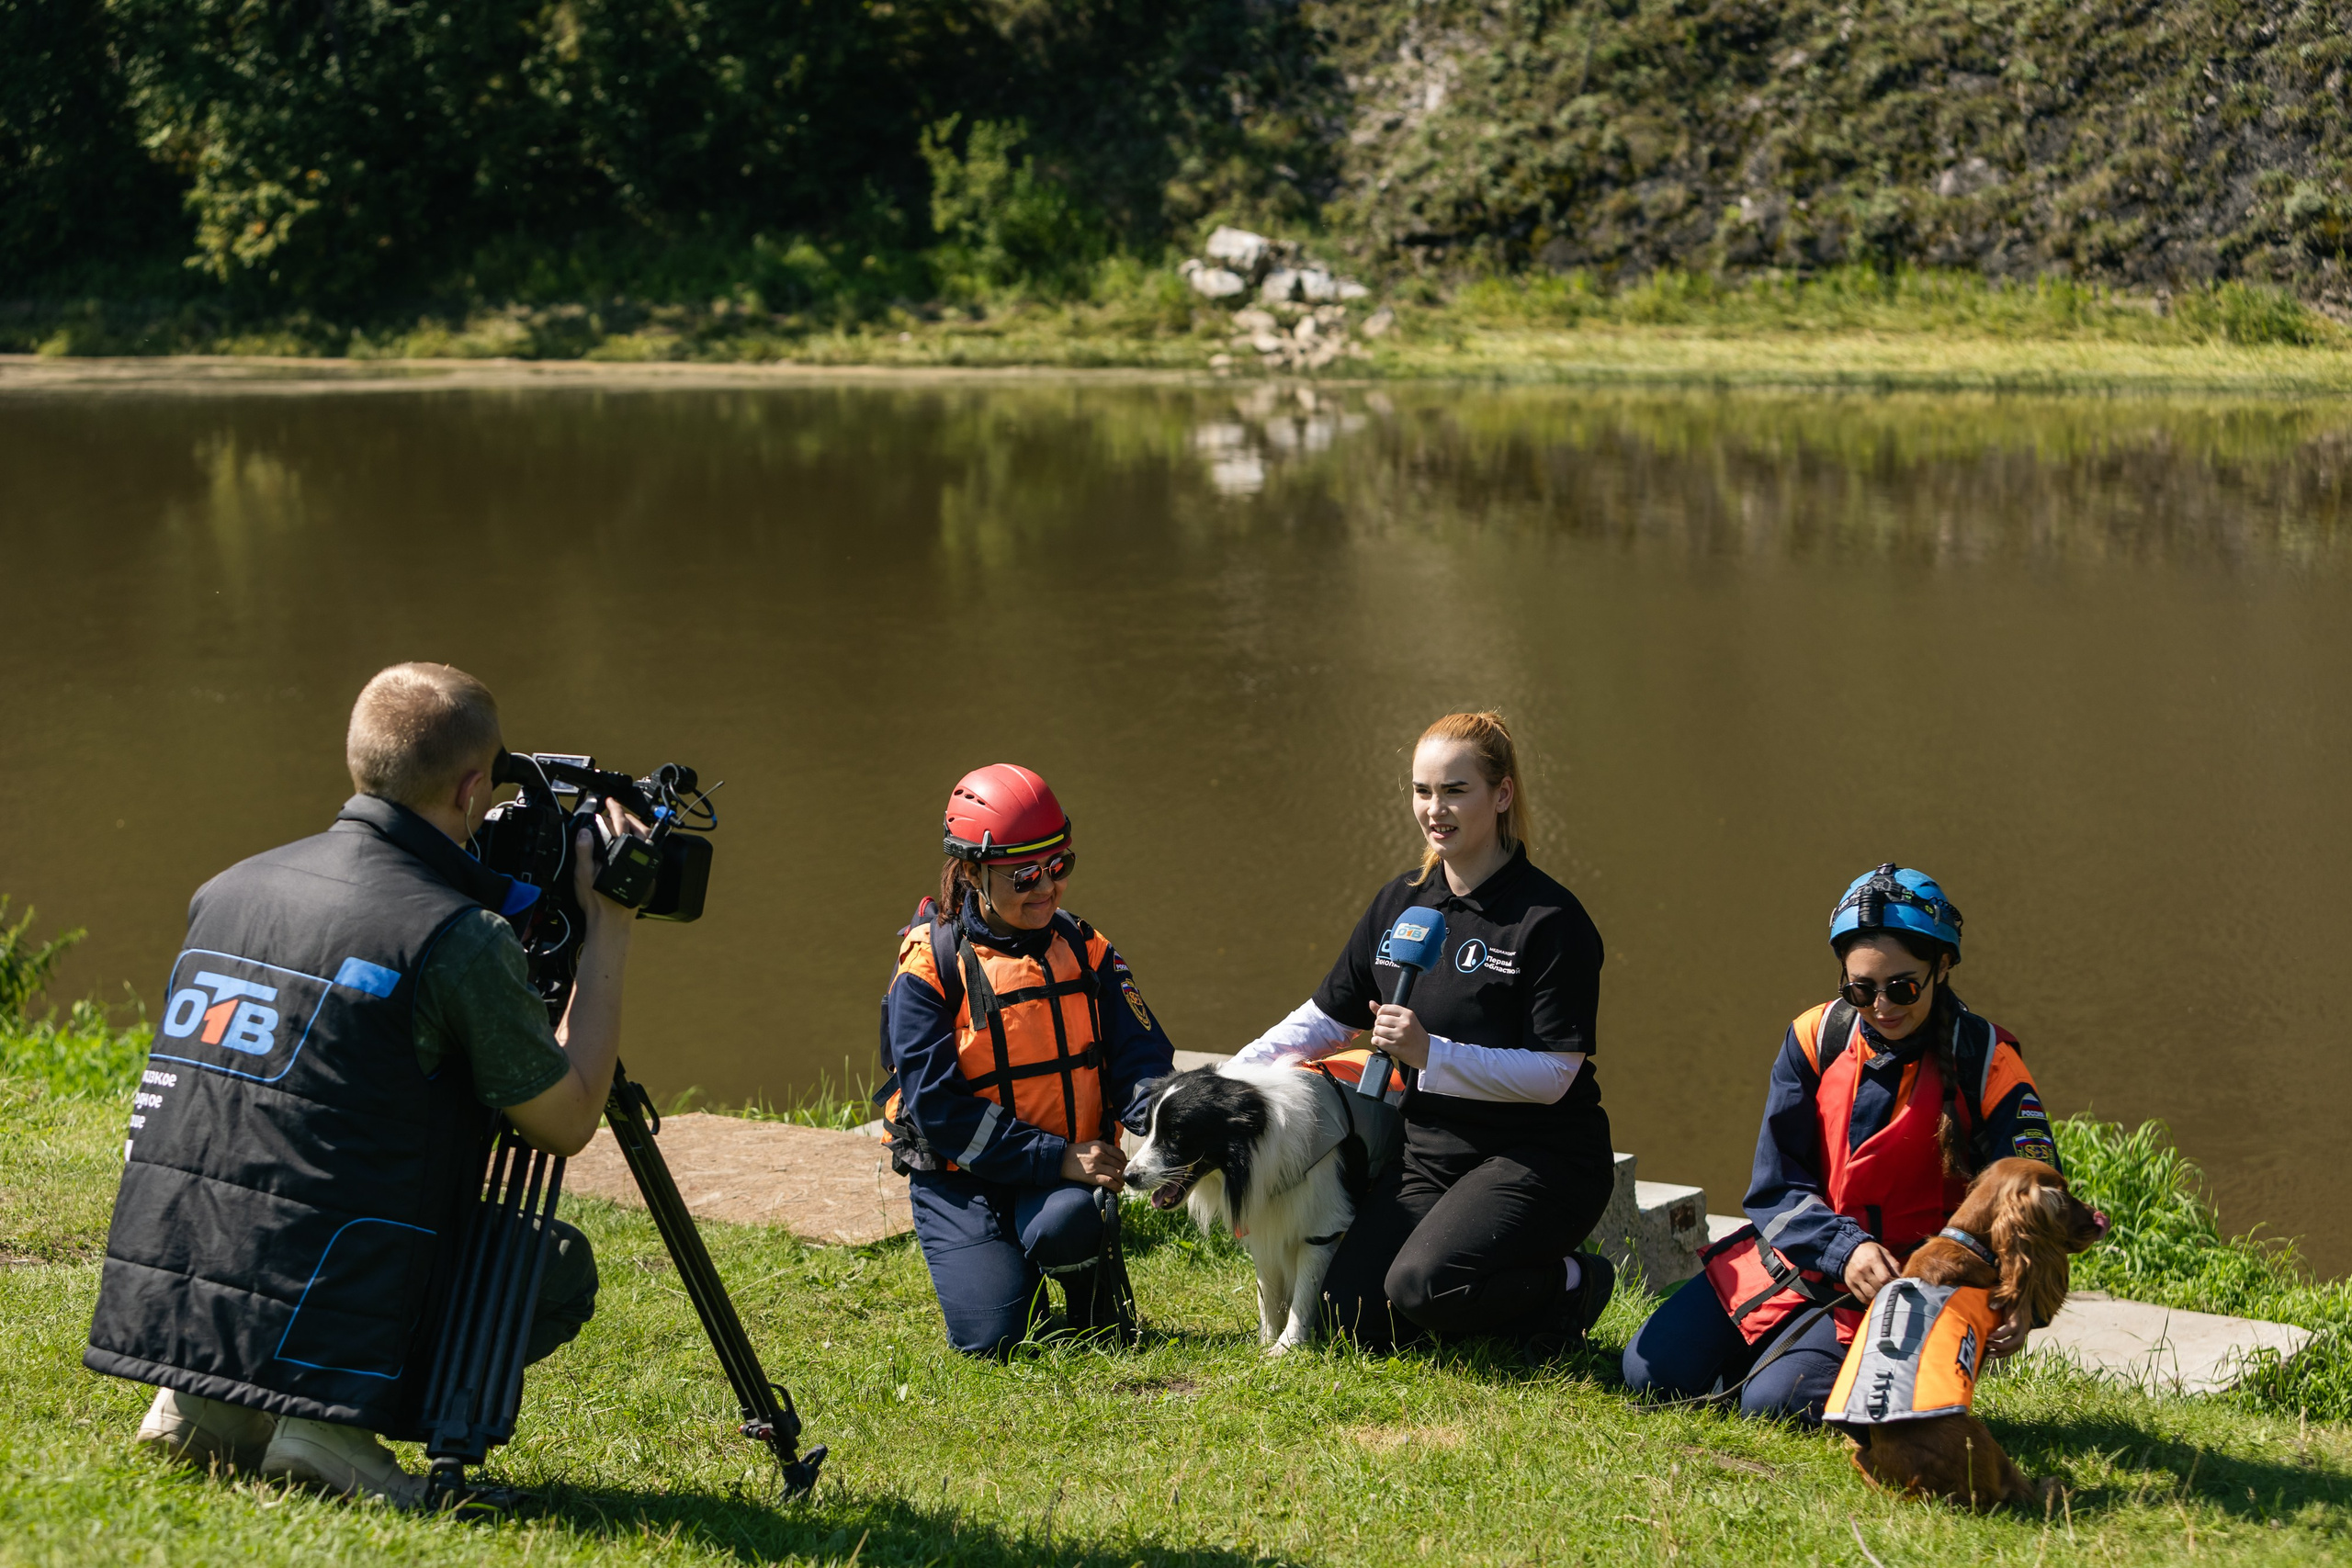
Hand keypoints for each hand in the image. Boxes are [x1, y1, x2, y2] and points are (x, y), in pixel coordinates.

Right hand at [574, 799, 649, 937]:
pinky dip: (639, 842)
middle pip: (640, 828)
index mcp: (621, 853)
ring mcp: (644, 866)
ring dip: (636, 828)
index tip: (610, 801)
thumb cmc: (597, 902)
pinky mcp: (647, 874)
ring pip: (647, 839)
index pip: (620, 823)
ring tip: (624, 824)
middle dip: (627, 815)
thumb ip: (584, 851)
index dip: (615, 809)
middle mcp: (636, 858)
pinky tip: (629, 845)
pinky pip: (646, 852)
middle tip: (616, 810)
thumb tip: (585, 832)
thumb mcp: (583, 875)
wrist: (611, 921)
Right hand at [1059, 1139, 1126, 1190]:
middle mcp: (1100, 1154)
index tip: (1124, 1167)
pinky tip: (1117, 1189)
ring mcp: (1096, 1166)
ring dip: (1122, 1181)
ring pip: (1117, 1174)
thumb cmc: (1074, 1153)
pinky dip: (1116, 1186)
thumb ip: (1102, 1149)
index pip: (1119, 1154)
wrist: (1060, 1159)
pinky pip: (1109, 1182)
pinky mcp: (1092, 1176)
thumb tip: (1113, 1158)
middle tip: (1124, 1178)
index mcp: (1100, 1145)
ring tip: (1121, 1184)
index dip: (1125, 1162)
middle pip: (1120, 1165)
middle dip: (1124, 1173)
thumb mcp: (1090, 1146)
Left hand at [1367, 1003, 1430, 1068]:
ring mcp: (1400, 1036)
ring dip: (1377, 1034)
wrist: (1427, 1052)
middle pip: (1379, 1020)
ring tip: (1383, 1036)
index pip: (1384, 1008)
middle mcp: (1404, 1024)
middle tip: (1383, 1030)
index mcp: (1408, 1014)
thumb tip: (1371, 1003)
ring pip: (1377, 1030)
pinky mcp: (1396, 1047)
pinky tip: (1381, 1042)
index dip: (1380, 1014)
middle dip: (1378, 1025)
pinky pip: (1377, 1041)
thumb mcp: (1406, 1020)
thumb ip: (1388, 1011)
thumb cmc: (1416, 1035)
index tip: (1383, 1020)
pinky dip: (1375, 1042)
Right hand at [1842, 1240, 1900, 1304]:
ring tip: (1883, 1294)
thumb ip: (1894, 1265)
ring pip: (1870, 1295)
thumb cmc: (1870, 1251)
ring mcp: (1855, 1278)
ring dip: (1879, 1297)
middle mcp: (1862, 1269)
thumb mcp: (1884, 1252)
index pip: (1884, 1278)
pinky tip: (1874, 1296)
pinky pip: (1862, 1298)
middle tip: (1891, 1290)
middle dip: (1887, 1291)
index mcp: (1872, 1259)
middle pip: (1878, 1288)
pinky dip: (1870, 1300)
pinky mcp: (1850, 1284)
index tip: (1896, 1284)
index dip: (1892, 1284)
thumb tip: (1903, 1280)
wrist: (1850, 1250)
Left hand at [1986, 1298, 2031, 1359]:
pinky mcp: (2018, 1336)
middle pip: (2017, 1341)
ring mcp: (2022, 1332)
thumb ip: (1998, 1299)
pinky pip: (2014, 1348)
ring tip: (1989, 1355)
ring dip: (2003, 1353)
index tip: (1988, 1337)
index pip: (2012, 1328)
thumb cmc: (2007, 1296)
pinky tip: (1992, 1355)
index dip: (2001, 1334)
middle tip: (1987, 1345)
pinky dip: (2004, 1353)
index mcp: (2018, 1316)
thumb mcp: (2002, 1294)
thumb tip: (1992, 1306)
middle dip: (2002, 1346)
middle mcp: (2022, 1326)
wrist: (2019, 1297)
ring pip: (2016, 1347)